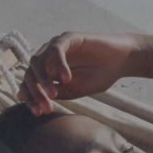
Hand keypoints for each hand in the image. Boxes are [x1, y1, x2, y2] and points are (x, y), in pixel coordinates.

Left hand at [18, 31, 142, 115]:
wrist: (122, 61)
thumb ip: (56, 93)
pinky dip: (59, 65)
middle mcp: (47, 58)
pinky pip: (56, 50)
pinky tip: (67, 78)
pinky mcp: (68, 38)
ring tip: (53, 94)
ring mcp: (56, 47)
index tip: (38, 114)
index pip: (30, 85)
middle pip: (30, 74)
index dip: (31, 99)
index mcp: (47, 72)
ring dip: (43, 79)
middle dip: (35, 93)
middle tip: (46, 107)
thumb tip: (30, 99)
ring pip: (38, 61)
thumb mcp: (76, 90)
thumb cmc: (100, 76)